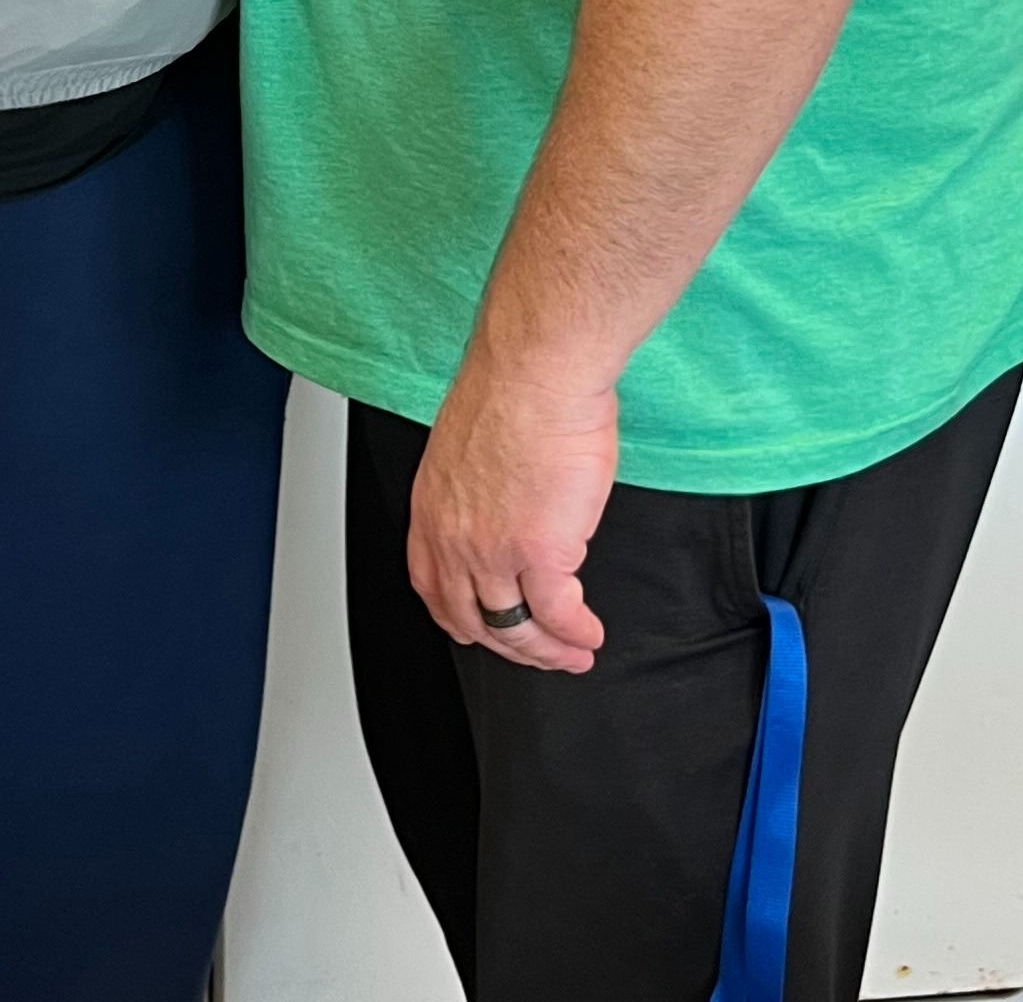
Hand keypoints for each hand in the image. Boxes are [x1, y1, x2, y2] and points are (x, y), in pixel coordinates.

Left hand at [407, 347, 617, 676]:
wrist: (537, 367)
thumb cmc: (515, 384)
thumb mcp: (472, 444)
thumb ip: (481, 486)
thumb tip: (508, 500)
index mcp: (433, 506)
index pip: (433, 585)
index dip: (459, 617)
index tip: (481, 630)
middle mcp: (454, 537)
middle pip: (472, 619)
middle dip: (509, 647)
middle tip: (538, 653)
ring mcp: (494, 551)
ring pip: (514, 627)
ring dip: (547, 651)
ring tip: (573, 654)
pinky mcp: (540, 554)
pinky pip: (557, 615)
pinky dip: (576, 633)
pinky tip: (589, 635)